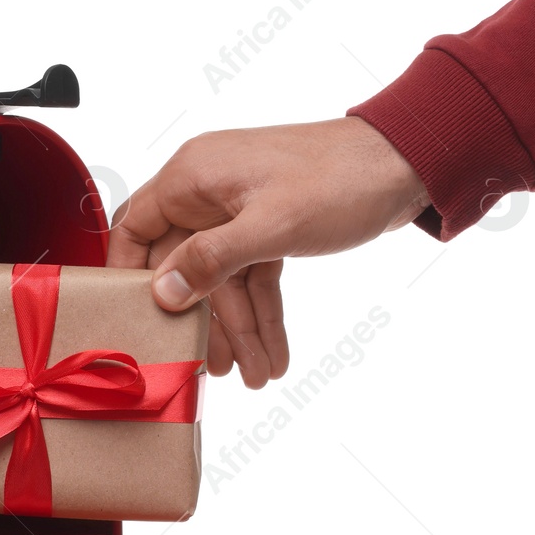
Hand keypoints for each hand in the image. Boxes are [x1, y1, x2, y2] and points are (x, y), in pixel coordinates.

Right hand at [107, 117, 428, 387]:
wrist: (407, 162)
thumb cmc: (340, 178)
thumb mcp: (270, 226)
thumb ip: (210, 260)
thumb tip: (162, 291)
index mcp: (193, 176)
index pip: (135, 227)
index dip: (126, 275)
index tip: (130, 320)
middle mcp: (208, 189)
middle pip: (184, 265)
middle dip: (202, 320)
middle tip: (209, 368)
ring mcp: (239, 208)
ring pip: (223, 277)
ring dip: (239, 326)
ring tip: (253, 372)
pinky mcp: (269, 224)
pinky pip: (252, 274)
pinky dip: (262, 310)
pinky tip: (271, 349)